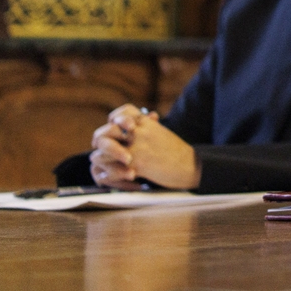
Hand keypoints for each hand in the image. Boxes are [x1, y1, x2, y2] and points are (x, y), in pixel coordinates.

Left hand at [87, 104, 201, 190]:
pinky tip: (107, 178)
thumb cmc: (177, 151)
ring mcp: (136, 148)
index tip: (113, 127)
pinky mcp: (136, 165)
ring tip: (102, 167)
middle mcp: (139, 132)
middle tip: (100, 149)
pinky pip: (111, 171)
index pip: (122, 112)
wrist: (190, 165)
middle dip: (100, 142)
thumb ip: (148, 127)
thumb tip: (144, 119)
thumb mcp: (162, 132)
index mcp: (146, 123)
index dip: (114, 119)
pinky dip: (107, 177)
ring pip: (102, 152)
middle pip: (106, 132)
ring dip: (100, 160)